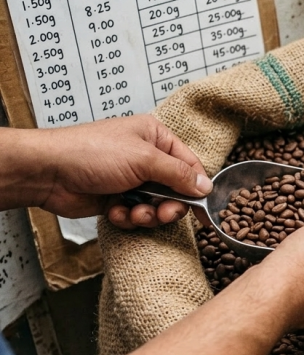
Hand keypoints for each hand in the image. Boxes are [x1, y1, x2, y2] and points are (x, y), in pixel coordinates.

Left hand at [28, 115, 211, 228]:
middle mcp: (145, 158)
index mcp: (155, 137)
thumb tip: (205, 186)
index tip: (205, 210)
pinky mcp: (117, 198)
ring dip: (147, 214)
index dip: (197, 188)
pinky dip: (128, 216)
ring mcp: (131, 179)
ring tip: (133, 212)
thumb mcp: (143, 159)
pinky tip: (115, 211)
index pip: (189, 165)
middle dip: (169, 205)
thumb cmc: (91, 152)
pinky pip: (136, 214)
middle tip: (162, 213)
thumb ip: (178, 174)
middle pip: (175, 190)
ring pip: (156, 205)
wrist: (48, 172)